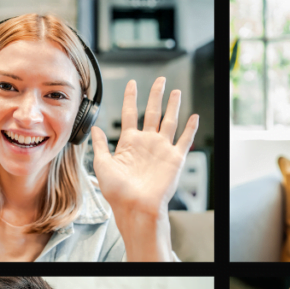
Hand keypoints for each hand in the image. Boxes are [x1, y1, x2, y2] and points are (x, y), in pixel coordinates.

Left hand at [90, 77, 198, 218]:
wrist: (135, 207)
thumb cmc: (118, 192)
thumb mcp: (102, 165)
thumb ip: (100, 145)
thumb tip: (95, 129)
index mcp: (129, 143)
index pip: (130, 114)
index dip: (130, 98)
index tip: (132, 84)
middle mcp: (146, 143)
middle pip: (152, 112)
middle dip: (156, 95)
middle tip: (160, 81)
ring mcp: (161, 150)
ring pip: (169, 121)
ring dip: (173, 106)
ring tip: (175, 91)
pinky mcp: (174, 159)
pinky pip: (185, 140)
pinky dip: (190, 128)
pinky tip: (194, 117)